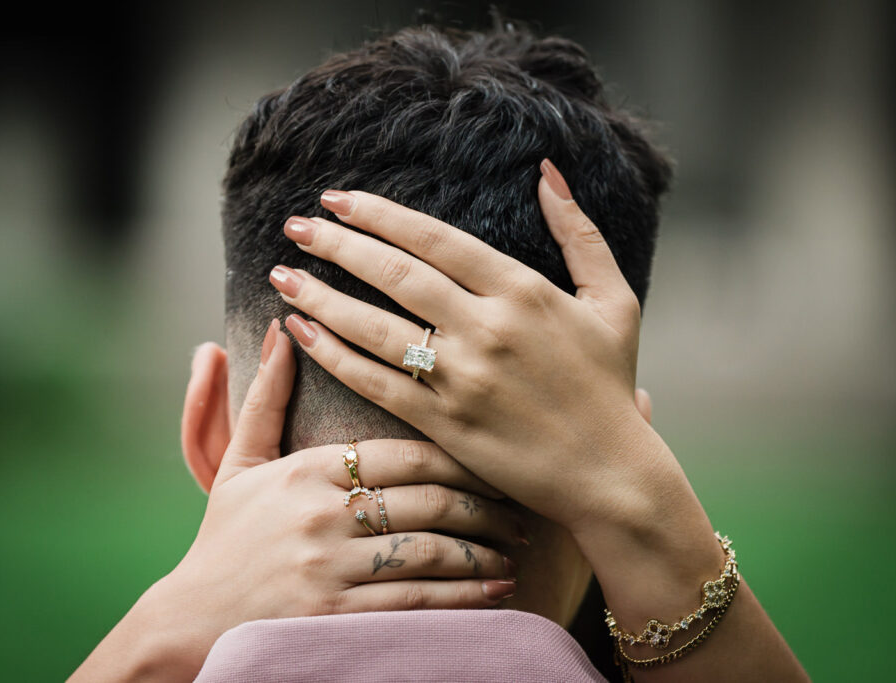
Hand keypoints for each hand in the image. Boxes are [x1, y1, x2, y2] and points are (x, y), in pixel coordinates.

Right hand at [71, 322, 520, 681]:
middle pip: (429, 500)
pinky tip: (498, 589)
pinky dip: (466, 596)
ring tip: (515, 549)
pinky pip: (418, 602)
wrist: (191, 620)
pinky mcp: (337, 619)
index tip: (490, 458)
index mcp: (308, 472)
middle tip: (517, 506)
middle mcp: (324, 516)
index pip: (403, 452)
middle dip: (483, 504)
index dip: (457, 455)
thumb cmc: (224, 536)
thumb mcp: (239, 461)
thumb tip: (284, 328)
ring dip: (484, 550)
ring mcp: (331, 569)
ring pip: (432, 551)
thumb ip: (266, 396)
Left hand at [271, 160, 667, 533]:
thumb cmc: (611, 386)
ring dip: (321, 297)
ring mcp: (462, 379)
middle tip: (296, 224)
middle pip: (395, 274)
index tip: (338, 197)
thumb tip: (548, 170)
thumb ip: (580, 233)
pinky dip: (335, 356)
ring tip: (281, 274)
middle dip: (337, 244)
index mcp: (523, 291)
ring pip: (374, 327)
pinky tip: (302, 333)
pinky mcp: (444, 425)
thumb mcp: (614, 300)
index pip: (435, 239)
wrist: (610, 475)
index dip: (380, 214)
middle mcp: (486, 329)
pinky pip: (376, 383)